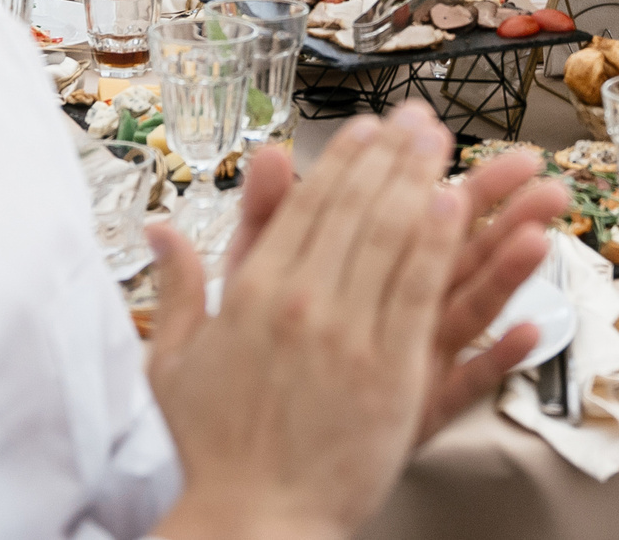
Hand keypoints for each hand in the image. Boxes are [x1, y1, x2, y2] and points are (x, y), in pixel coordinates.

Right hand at [144, 104, 556, 539]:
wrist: (247, 524)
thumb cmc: (207, 452)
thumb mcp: (173, 364)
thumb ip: (178, 288)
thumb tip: (162, 231)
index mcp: (253, 296)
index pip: (306, 208)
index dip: (342, 161)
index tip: (367, 129)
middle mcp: (302, 304)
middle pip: (356, 210)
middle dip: (390, 156)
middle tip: (418, 119)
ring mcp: (349, 338)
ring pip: (391, 239)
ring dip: (421, 182)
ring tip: (445, 143)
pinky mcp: (390, 376)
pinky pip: (420, 297)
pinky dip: (438, 248)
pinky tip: (455, 208)